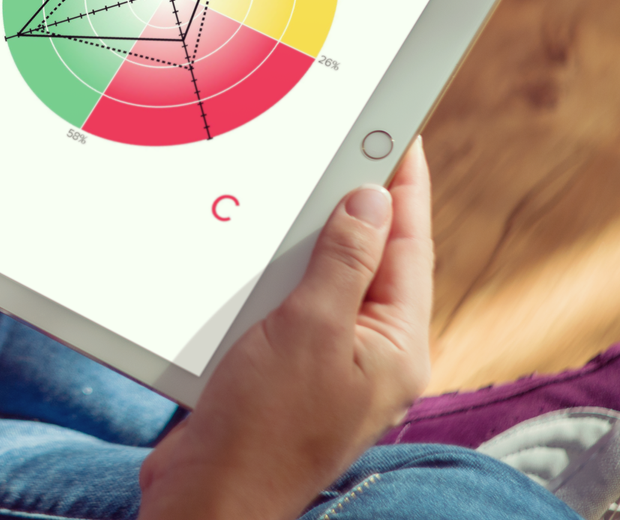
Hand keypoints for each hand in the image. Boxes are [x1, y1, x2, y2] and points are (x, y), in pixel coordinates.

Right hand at [139, 138, 432, 519]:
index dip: (405, 186)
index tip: (401, 135)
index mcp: (396, 348)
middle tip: (352, 141)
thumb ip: (343, 262)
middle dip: (360, 201)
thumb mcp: (310, 330)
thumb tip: (371, 200)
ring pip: (326, 277)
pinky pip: (289, 302)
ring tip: (306, 180)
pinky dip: (276, 269)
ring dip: (311, 234)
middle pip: (373, 258)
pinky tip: (255, 244)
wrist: (209, 495)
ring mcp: (326, 363)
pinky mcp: (284, 370)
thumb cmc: (264, 428)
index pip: (410, 247)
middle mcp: (369, 354)